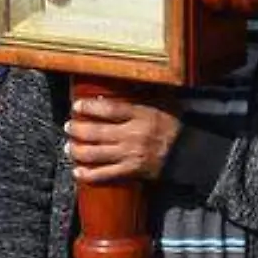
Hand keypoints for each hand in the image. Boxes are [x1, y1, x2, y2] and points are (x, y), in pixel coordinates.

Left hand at [63, 97, 180, 183]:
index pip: (110, 110)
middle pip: (96, 133)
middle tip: (68, 126)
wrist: (189, 152)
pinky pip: (104, 175)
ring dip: (77, 151)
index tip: (77, 106)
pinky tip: (77, 171)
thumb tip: (126, 82)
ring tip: (69, 146)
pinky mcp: (131, 171)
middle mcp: (133, 135)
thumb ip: (145, 94)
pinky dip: (88, 174)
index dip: (89, 108)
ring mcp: (130, 154)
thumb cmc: (175, 125)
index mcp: (141, 116)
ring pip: (95, 154)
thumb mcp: (164, 103)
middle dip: (77, 129)